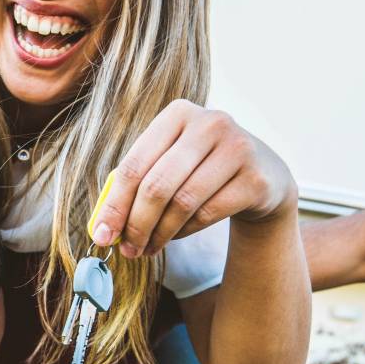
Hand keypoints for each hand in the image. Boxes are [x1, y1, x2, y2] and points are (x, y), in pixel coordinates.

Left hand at [90, 100, 299, 257]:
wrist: (263, 173)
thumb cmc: (201, 168)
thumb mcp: (169, 162)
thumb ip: (135, 185)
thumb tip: (101, 227)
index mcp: (178, 113)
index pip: (134, 164)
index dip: (114, 205)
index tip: (101, 236)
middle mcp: (209, 123)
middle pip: (157, 185)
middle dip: (136, 224)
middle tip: (127, 250)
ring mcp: (236, 148)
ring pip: (182, 203)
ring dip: (159, 233)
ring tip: (147, 248)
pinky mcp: (255, 178)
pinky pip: (207, 214)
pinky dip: (185, 231)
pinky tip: (176, 235)